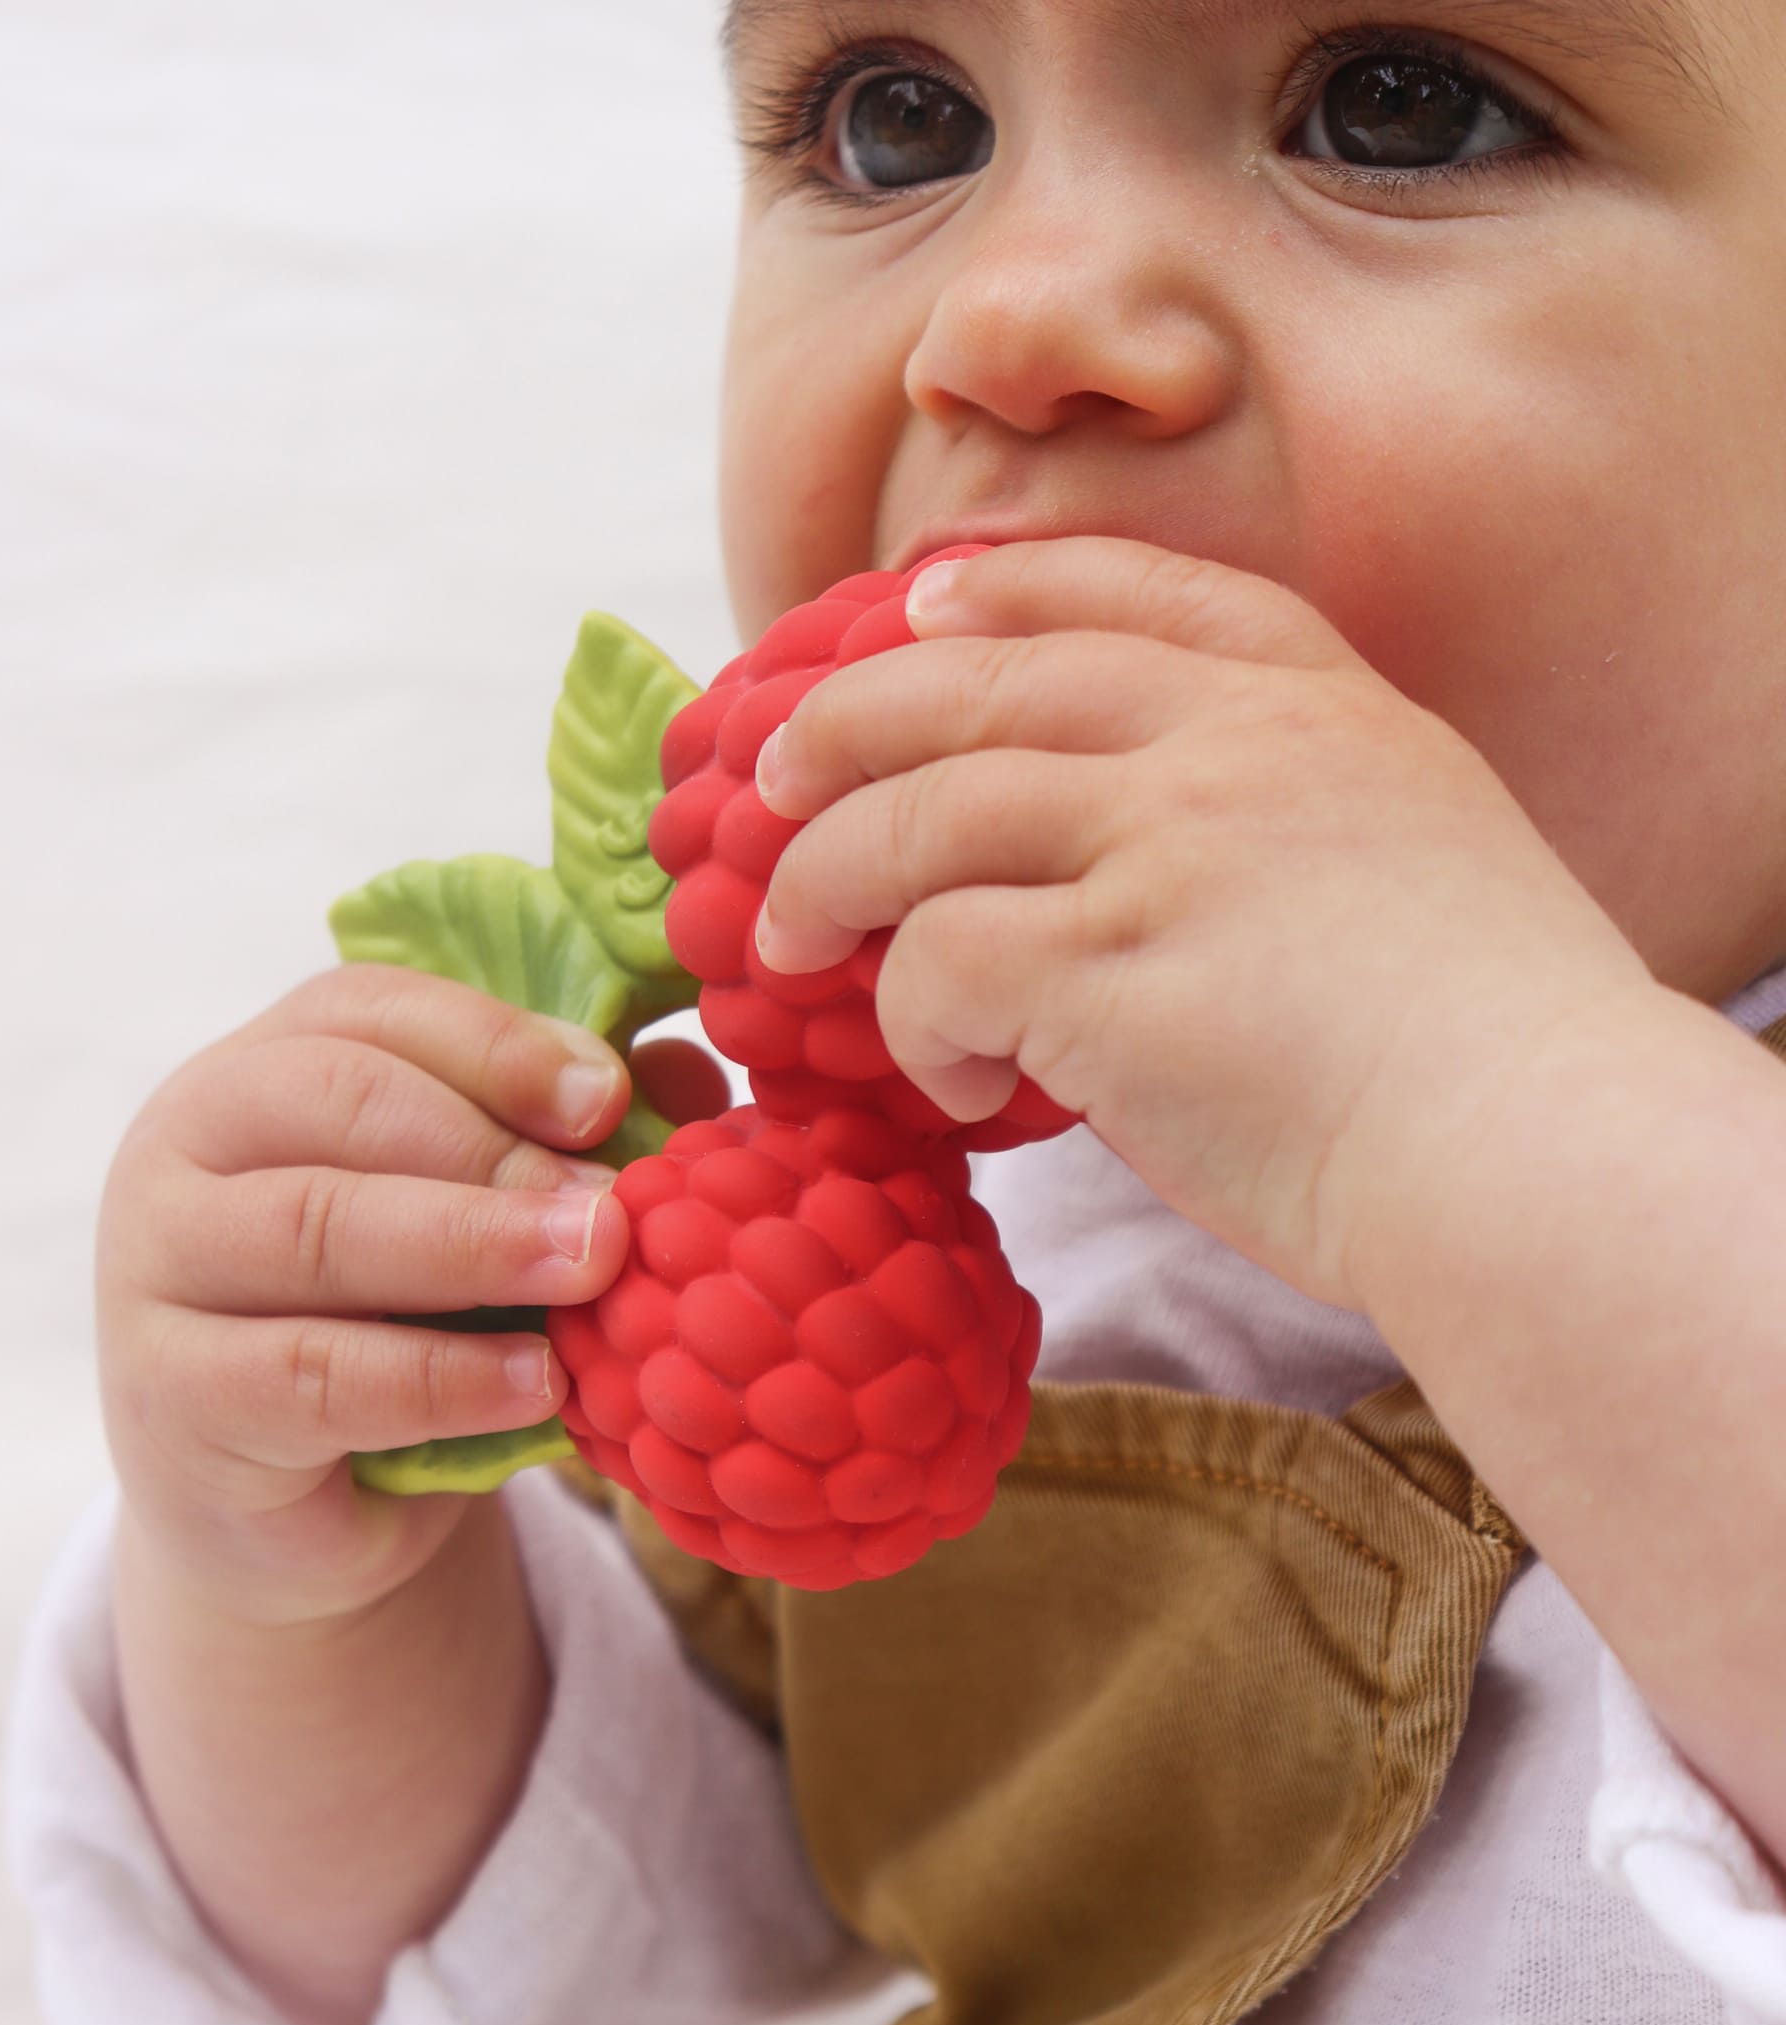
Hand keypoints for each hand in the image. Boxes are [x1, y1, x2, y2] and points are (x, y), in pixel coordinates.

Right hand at [96, 966, 720, 1626]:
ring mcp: (159, 1266)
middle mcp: (187, 1142)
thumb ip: (562, 1137)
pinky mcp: (175, 1395)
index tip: (608, 1097)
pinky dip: (436, 1376)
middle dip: (493, 1147)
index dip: (496, 1042)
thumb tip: (685, 1078)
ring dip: (472, 1246)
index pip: (369, 1010)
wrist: (298, 1515)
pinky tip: (535, 1384)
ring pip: (313, 1227)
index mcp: (264, 1065)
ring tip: (591, 1272)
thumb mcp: (482, 1221)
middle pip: (337, 1100)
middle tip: (613, 1206)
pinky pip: (310, 1373)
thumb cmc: (403, 1328)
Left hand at [753, 537, 1656, 1311]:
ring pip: (924, 811)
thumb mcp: (1411, 857)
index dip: (1004, 587)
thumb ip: (1279, 817)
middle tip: (771, 777)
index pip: (1131, 591)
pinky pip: (939, 961)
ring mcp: (1166, 843)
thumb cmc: (1488, 1049)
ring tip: (786, 936)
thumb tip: (1132, 869)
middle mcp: (1230, 745)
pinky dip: (911, 1022)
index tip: (916, 601)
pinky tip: (953, 1083)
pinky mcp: (1106, 965)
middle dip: (849, 716)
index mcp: (1315, 706)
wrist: (1540, 1151)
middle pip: (982, 680)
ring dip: (827, 872)